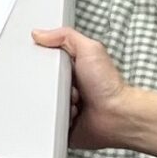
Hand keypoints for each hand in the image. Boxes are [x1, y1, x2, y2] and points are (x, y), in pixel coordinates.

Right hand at [33, 27, 138, 152]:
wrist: (116, 116)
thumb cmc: (108, 86)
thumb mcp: (89, 49)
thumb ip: (66, 36)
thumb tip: (40, 33)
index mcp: (72, 68)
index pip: (46, 60)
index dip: (42, 62)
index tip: (44, 63)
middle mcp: (68, 86)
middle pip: (41, 82)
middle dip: (47, 85)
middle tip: (59, 84)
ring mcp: (65, 105)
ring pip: (42, 102)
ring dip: (51, 102)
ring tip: (65, 100)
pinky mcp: (62, 123)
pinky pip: (46, 121)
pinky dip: (51, 118)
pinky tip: (65, 114)